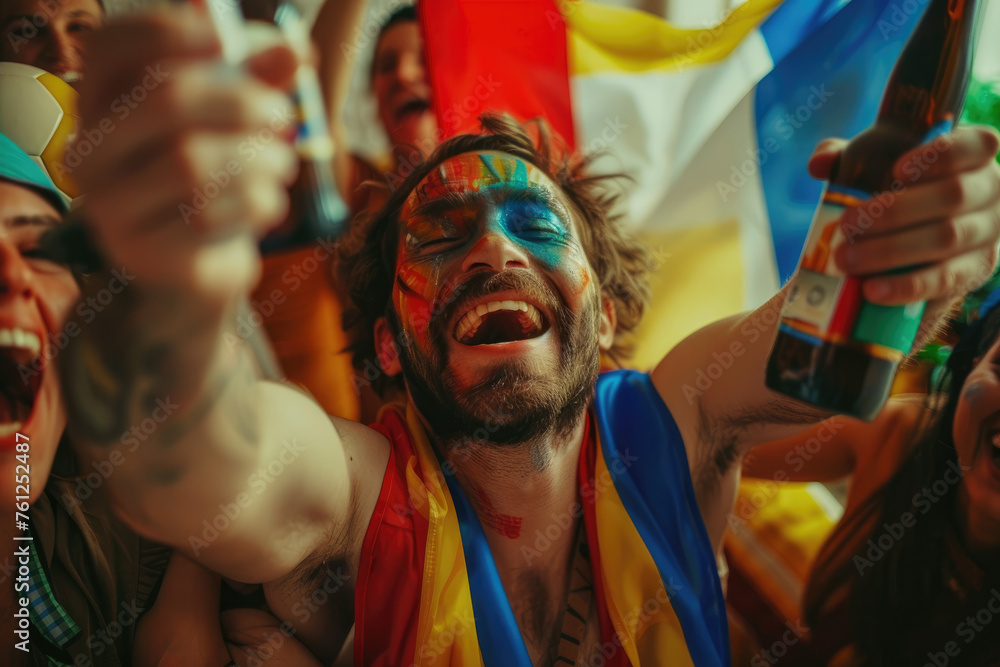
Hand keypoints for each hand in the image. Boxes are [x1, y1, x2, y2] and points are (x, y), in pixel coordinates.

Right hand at [74, 7, 299, 301]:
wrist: (199, 264)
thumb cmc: (215, 176)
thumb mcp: (233, 119)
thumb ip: (260, 77)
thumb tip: (295, 50)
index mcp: (103, 102)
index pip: (110, 45)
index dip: (166, 29)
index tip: (223, 38)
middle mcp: (91, 149)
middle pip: (165, 100)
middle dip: (241, 101)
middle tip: (283, 116)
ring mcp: (108, 205)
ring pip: (193, 163)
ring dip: (259, 160)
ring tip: (282, 165)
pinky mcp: (141, 252)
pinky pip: (210, 217)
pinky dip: (258, 204)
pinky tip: (268, 203)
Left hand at [807, 126, 999, 305]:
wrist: (914, 242)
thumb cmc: (896, 191)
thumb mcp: (874, 167)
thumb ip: (848, 158)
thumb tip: (819, 163)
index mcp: (973, 156)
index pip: (975, 144)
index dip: (940, 155)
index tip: (897, 169)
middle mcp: (990, 190)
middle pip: (952, 195)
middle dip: (894, 211)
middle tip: (846, 224)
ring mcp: (988, 232)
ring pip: (946, 238)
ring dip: (891, 249)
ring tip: (846, 260)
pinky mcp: (976, 270)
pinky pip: (945, 279)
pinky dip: (907, 285)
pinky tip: (872, 289)